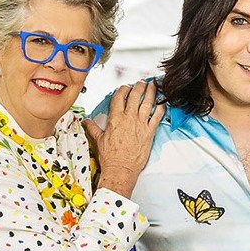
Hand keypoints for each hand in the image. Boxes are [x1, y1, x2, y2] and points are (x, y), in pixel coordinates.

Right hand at [84, 81, 163, 197]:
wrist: (121, 168)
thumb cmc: (110, 156)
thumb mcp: (99, 140)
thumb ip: (93, 128)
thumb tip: (86, 122)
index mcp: (115, 119)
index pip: (119, 97)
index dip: (123, 89)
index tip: (126, 86)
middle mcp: (128, 119)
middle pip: (134, 97)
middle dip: (138, 87)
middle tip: (141, 82)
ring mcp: (140, 124)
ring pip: (147, 103)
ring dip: (151, 92)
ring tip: (153, 85)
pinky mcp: (150, 132)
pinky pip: (157, 117)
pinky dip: (161, 108)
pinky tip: (163, 102)